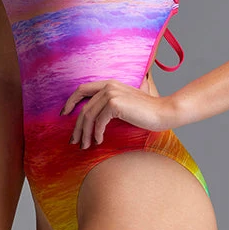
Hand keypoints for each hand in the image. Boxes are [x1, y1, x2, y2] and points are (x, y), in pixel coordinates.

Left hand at [60, 77, 176, 148]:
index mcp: (109, 83)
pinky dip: (97, 133)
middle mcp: (108, 86)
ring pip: (89, 116)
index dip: (70, 101)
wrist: (163, 112)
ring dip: (85, 134)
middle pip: (83, 107)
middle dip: (77, 126)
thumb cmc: (145, 113)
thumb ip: (109, 106)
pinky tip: (99, 141)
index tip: (65, 115)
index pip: (82, 89)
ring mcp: (111, 93)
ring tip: (85, 146)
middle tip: (74, 141)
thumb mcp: (124, 105)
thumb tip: (92, 120)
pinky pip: (99, 122)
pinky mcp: (114, 104)